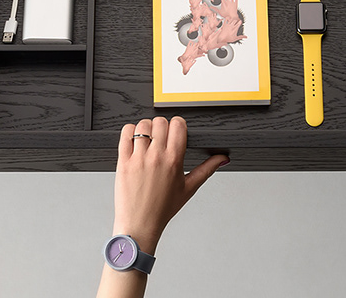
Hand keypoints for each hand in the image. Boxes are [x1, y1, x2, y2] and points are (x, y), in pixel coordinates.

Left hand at [112, 116, 226, 253]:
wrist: (140, 224)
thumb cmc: (163, 209)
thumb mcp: (189, 188)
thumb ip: (207, 169)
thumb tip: (222, 158)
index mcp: (174, 161)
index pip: (178, 125)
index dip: (178, 125)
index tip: (176, 131)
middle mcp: (156, 157)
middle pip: (161, 121)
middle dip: (163, 126)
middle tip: (161, 138)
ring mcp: (138, 158)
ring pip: (143, 125)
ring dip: (146, 128)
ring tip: (148, 140)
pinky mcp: (123, 161)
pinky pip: (125, 133)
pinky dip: (129, 131)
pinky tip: (134, 141)